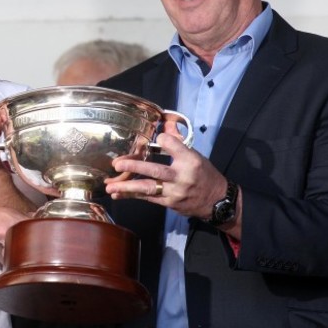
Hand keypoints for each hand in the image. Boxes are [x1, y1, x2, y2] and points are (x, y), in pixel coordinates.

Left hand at [105, 132, 228, 219]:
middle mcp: (182, 176)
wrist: (217, 202)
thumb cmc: (204, 175)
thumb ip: (178, 141)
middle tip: (117, 164)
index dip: (163, 140)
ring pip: (148, 188)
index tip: (156, 138)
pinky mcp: (169, 203)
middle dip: (134, 167)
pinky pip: (148, 199)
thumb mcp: (196, 155)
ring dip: (127, 187)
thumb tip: (166, 123)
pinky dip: (131, 196)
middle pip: (156, 170)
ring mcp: (175, 192)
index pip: (174, 145)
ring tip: (110, 185)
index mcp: (191, 160)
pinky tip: (117, 194)